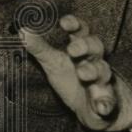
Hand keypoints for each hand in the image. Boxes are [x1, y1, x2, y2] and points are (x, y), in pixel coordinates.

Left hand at [20, 15, 131, 131]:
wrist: (90, 107)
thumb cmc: (70, 77)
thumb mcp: (52, 62)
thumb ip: (40, 47)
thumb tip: (22, 31)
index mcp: (80, 48)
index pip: (81, 30)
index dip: (74, 24)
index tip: (64, 22)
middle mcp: (94, 60)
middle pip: (95, 46)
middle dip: (85, 45)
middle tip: (72, 49)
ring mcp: (102, 80)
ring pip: (103, 71)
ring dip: (93, 71)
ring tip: (82, 74)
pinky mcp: (107, 101)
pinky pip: (109, 101)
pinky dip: (105, 104)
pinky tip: (101, 108)